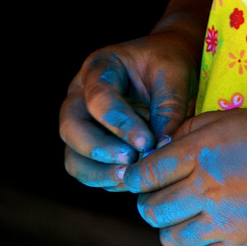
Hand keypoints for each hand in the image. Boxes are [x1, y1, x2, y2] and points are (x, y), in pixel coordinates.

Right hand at [59, 31, 198, 190]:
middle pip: (71, 127)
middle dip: (99, 150)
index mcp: (100, 66)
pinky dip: (106, 180)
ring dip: (98, 172)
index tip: (147, 141)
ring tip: (132, 178)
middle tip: (132, 161)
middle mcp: (81, 94)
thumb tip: (159, 148)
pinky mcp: (89, 146)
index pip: (99, 98)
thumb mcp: (176, 75)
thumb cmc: (170, 64)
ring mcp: (81, 122)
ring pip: (73, 156)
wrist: (169, 70)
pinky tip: (133, 181)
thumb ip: (168, 108)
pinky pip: (86, 170)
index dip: (120, 124)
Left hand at [123, 108, 246, 245]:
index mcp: (201, 152)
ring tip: (180, 215)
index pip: (147, 173)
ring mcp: (221, 221)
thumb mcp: (233, 116)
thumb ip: (193, 127)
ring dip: (169, 227)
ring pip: (170, 238)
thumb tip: (165, 145)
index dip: (133, 177)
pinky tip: (203, 232)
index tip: (134, 177)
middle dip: (148, 202)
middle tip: (158, 195)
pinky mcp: (238, 245)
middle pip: (152, 209)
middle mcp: (205, 189)